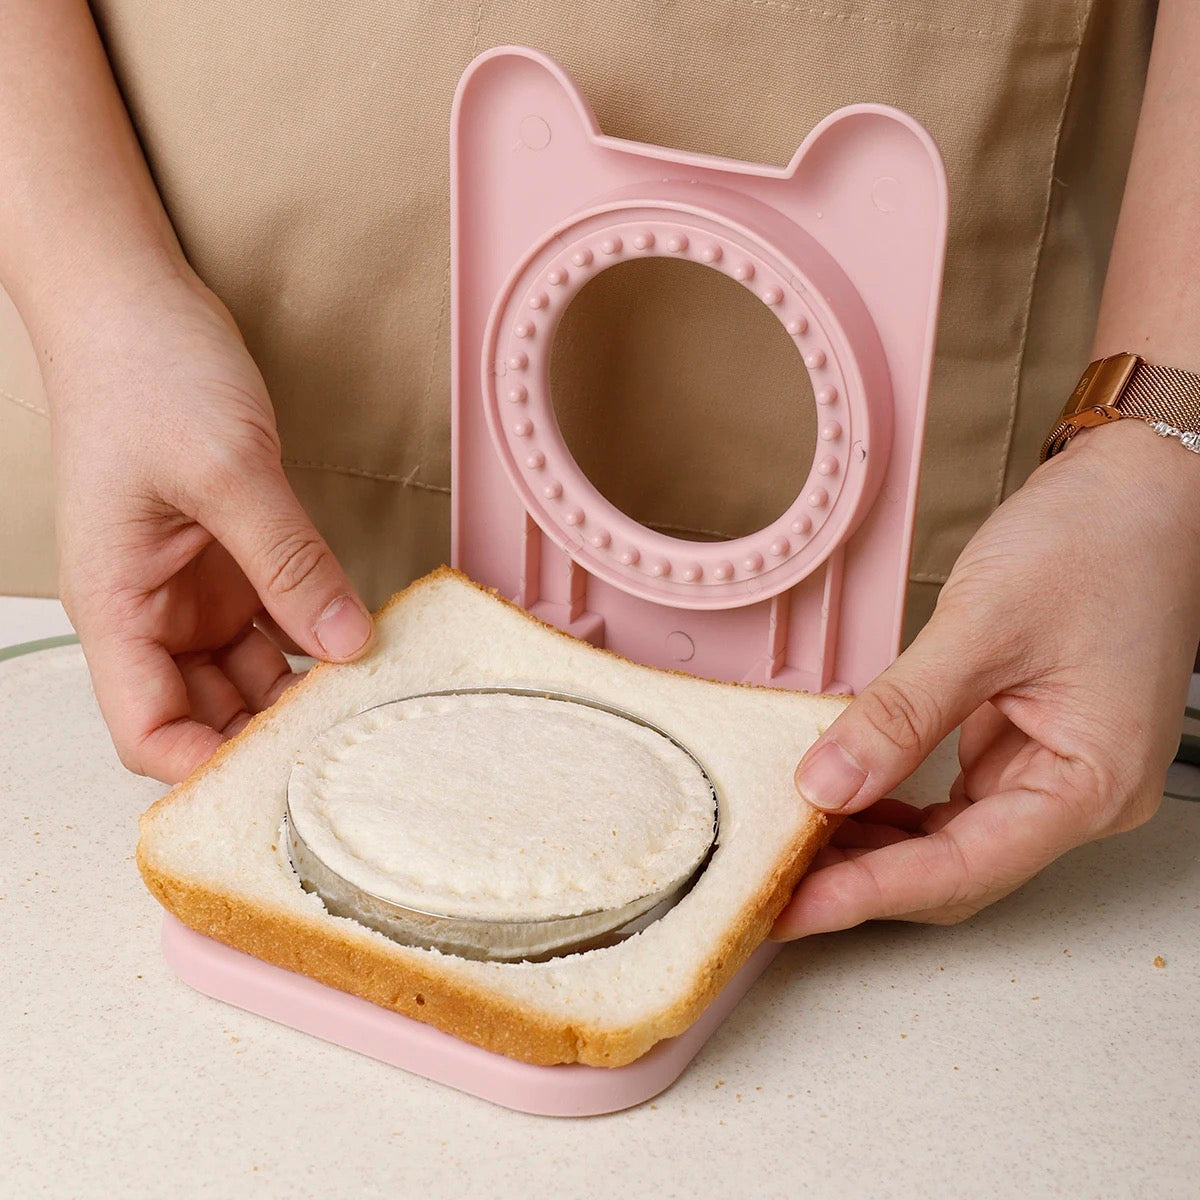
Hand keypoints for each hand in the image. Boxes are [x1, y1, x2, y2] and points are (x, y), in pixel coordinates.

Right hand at [49, 271, 373, 782]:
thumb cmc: (145, 376)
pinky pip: (278, 624)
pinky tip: (363, 646)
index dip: (208, 768)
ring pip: (250, 676)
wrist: (137, 306)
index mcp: (120, 607)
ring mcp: (196, 591)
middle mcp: (155, 612)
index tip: (285, 779)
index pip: (147, 730)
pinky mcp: (234, 564)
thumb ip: (289, 562)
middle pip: (207, 715)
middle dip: (270, 737)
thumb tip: (348, 643)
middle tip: (352, 742)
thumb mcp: (226, 471)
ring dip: (303, 691)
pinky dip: (315, 641)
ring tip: (370, 700)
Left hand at [774, 419, 1199, 936]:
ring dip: (874, 847)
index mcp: (1090, 783)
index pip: (962, 868)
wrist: (1144, 489)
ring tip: (795, 845)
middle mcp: (1078, 793)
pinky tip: (845, 797)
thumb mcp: (983, 627)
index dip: (868, 892)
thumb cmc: (1097, 544)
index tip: (790, 907)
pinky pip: (954, 797)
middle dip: (862, 880)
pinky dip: (896, 804)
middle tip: (773, 884)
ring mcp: (1054, 769)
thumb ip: (900, 713)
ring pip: (951, 839)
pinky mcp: (1029, 741)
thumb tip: (826, 783)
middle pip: (956, 869)